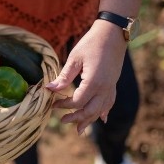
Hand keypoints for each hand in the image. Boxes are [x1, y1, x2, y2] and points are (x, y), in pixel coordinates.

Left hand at [46, 20, 126, 134]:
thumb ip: (63, 77)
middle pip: (90, 111)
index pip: (77, 101)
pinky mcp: (113, 84)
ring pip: (100, 110)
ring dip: (89, 120)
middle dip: (76, 118)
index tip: (54, 103)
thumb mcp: (74, 58)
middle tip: (62, 121)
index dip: (64, 105)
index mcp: (94, 82)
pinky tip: (102, 119)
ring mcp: (111, 87)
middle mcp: (105, 88)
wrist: (113, 33)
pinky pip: (110, 102)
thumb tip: (49, 89)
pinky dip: (104, 112)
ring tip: (79, 129)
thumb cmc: (92, 43)